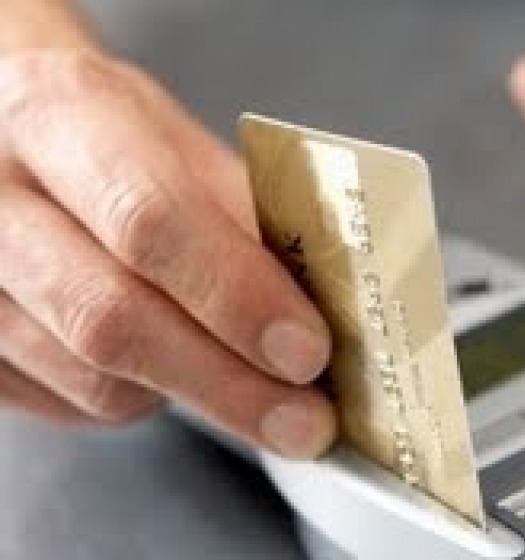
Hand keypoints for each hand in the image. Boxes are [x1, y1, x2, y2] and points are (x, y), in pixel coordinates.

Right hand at [0, 47, 334, 456]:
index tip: (307, 350)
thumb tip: (321, 299)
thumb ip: (241, 210)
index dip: (236, 295)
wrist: (1, 133)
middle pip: (111, 319)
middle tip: (305, 421)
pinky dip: (141, 398)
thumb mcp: (172, 136)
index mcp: (59, 115)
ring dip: (195, 395)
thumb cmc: (99, 134)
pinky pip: (70, 405)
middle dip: (229, 384)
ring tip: (253, 387)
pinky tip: (169, 367)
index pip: (150, 220)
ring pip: (94, 379)